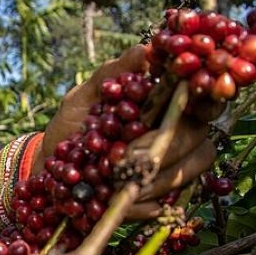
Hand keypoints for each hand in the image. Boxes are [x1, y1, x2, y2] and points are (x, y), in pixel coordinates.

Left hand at [37, 45, 220, 219]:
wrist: (49, 169)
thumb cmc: (71, 127)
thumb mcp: (84, 96)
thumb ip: (113, 74)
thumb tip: (145, 49)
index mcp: (166, 106)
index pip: (205, 101)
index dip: (206, 102)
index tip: (190, 104)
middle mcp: (177, 136)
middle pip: (199, 139)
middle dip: (166, 146)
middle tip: (128, 153)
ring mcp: (171, 171)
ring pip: (186, 173)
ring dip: (153, 178)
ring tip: (115, 177)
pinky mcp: (158, 201)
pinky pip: (165, 205)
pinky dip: (140, 203)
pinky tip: (113, 199)